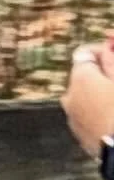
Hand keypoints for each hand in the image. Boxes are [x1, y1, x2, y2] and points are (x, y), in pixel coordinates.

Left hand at [60, 37, 113, 157]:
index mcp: (81, 79)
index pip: (85, 53)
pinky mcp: (81, 136)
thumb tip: (108, 43)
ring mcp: (73, 118)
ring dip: (102, 94)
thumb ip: (112, 59)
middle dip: (103, 74)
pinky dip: (100, 111)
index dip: (103, 50)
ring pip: (86, 97)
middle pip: (84, 76)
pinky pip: (89, 115)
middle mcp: (69, 97)